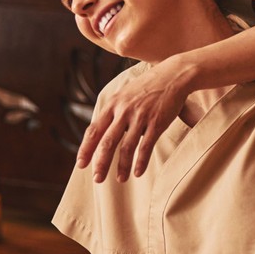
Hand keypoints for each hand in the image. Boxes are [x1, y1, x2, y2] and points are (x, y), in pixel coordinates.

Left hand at [79, 57, 189, 181]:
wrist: (173, 75)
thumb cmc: (149, 86)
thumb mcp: (125, 94)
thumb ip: (114, 111)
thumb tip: (104, 130)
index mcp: (112, 105)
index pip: (93, 131)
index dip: (86, 149)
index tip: (81, 164)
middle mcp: (123, 111)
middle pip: (107, 142)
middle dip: (101, 163)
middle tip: (97, 179)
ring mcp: (140, 117)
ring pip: (126, 147)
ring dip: (121, 166)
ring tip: (120, 179)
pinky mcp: (156, 122)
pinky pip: (145, 146)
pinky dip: (141, 161)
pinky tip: (138, 172)